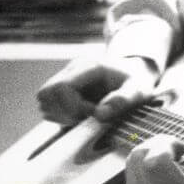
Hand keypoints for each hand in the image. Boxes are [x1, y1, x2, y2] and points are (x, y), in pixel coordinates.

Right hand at [37, 55, 158, 125]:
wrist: (134, 71)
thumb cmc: (137, 80)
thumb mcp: (138, 91)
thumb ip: (122, 100)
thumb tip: (99, 115)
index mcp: (90, 66)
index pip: (62, 87)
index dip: (73, 107)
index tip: (94, 114)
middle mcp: (73, 69)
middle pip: (47, 93)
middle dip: (65, 112)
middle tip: (87, 117)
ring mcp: (65, 77)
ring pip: (44, 100)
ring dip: (62, 115)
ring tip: (85, 116)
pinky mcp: (62, 88)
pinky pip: (48, 105)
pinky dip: (61, 116)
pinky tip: (80, 116)